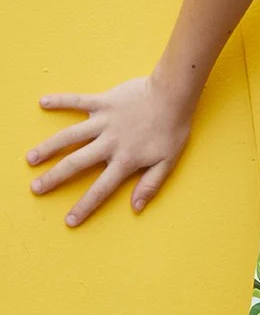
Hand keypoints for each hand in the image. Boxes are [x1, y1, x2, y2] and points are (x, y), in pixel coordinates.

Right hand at [26, 74, 191, 226]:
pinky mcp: (103, 101)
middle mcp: (110, 143)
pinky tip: (43, 102)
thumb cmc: (172, 128)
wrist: (173, 94)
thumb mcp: (168, 161)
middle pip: (76, 164)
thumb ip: (151, 184)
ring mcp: (104, 121)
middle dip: (54, 178)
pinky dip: (60, 101)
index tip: (69, 220)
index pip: (101, 189)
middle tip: (36, 188)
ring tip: (31, 158)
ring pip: (70, 136)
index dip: (85, 206)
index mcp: (125, 160)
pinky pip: (78, 100)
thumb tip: (135, 207)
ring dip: (48, 146)